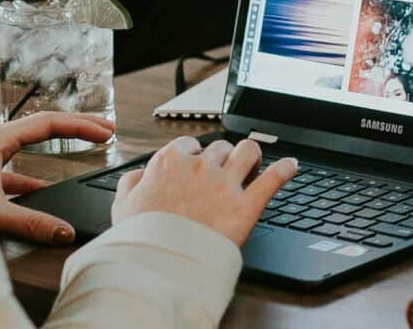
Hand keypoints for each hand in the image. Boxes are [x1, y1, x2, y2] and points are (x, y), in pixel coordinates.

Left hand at [0, 111, 116, 243]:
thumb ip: (30, 223)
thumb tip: (65, 232)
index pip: (49, 123)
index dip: (81, 126)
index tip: (105, 133)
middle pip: (44, 125)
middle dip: (78, 125)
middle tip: (107, 129)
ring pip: (30, 141)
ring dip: (59, 144)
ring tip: (83, 147)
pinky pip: (15, 163)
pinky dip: (34, 172)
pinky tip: (42, 188)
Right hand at [113, 134, 300, 246]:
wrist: (160, 266)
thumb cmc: (141, 239)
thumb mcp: (122, 206)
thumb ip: (131, 182)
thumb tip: (140, 173)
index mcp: (170, 162)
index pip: (189, 145)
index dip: (194, 156)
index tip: (197, 166)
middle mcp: (200, 167)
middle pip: (220, 148)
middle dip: (222, 158)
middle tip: (224, 173)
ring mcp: (226, 184)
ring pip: (248, 151)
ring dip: (251, 156)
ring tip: (253, 164)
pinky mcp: (247, 205)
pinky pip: (274, 178)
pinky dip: (285, 169)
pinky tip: (291, 166)